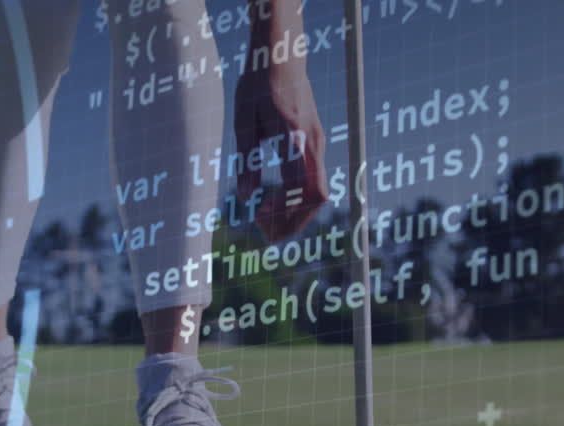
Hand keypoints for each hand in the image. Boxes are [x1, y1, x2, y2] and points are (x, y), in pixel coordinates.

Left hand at [234, 19, 327, 242]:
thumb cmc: (258, 84)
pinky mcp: (316, 143)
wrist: (282, 55)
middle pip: (315, 199)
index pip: (299, 189)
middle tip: (264, 233)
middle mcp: (313, 143)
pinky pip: (314, 182)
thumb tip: (246, 197)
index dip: (282, 210)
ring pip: (319, 194)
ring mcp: (318, 144)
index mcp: (294, 138)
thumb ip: (247, 161)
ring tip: (269, 222)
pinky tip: (276, 201)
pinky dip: (298, 199)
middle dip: (293, 222)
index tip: (258, 213)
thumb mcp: (244, 122)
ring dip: (297, 214)